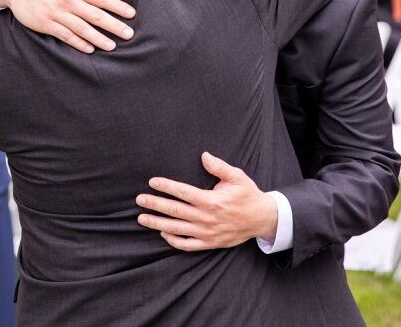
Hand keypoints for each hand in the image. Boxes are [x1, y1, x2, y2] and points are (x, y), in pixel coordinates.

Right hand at [0, 0, 134, 53]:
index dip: (118, 6)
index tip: (132, 14)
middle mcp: (69, 1)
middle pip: (96, 15)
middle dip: (114, 25)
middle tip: (129, 34)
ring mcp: (58, 13)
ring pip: (82, 28)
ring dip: (98, 38)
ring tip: (112, 46)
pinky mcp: (47, 24)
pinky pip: (66, 35)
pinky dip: (78, 43)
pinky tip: (90, 49)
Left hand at [136, 152, 277, 251]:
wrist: (262, 219)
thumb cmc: (248, 195)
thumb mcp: (237, 176)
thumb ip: (219, 166)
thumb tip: (203, 155)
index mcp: (211, 201)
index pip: (183, 192)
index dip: (166, 186)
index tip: (152, 182)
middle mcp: (206, 218)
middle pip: (174, 211)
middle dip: (155, 204)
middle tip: (139, 199)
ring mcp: (207, 233)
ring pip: (176, 229)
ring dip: (157, 223)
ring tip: (142, 218)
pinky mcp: (209, 243)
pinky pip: (187, 244)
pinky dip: (173, 240)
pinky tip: (163, 233)